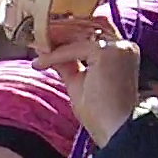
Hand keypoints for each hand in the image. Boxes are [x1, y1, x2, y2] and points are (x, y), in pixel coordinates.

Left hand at [39, 18, 144, 144]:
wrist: (116, 130)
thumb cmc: (101, 114)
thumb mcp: (78, 82)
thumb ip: (67, 64)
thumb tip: (49, 51)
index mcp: (121, 52)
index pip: (92, 32)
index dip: (68, 32)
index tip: (45, 38)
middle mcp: (123, 46)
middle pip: (87, 26)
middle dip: (60, 31)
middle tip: (35, 37)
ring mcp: (118, 47)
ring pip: (80, 33)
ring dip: (55, 39)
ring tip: (35, 46)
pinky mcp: (108, 53)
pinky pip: (74, 48)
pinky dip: (55, 55)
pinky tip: (40, 63)